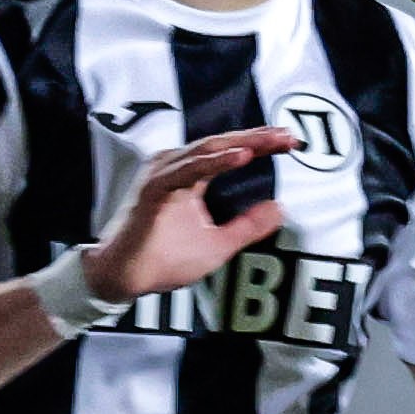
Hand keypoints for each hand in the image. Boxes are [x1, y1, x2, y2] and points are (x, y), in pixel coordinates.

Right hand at [83, 127, 299, 302]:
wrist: (124, 278)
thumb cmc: (163, 260)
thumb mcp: (219, 244)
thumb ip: (248, 226)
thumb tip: (280, 207)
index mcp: (190, 176)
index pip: (229, 152)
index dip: (260, 144)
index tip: (290, 143)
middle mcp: (176, 168)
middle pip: (222, 144)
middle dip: (258, 138)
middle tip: (288, 135)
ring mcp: (163, 176)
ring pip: (207, 150)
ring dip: (241, 143)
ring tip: (271, 141)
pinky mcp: (154, 189)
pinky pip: (189, 170)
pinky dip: (215, 162)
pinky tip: (242, 157)